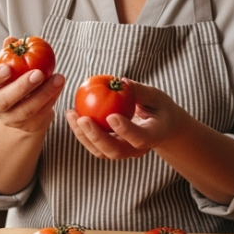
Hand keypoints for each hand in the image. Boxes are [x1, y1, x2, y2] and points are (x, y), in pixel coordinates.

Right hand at [0, 37, 65, 133]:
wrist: (23, 110)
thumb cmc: (15, 80)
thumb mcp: (11, 67)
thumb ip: (11, 53)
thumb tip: (12, 39)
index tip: (7, 68)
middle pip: (4, 100)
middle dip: (22, 86)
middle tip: (39, 73)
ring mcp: (11, 119)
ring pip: (27, 109)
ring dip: (44, 93)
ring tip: (59, 78)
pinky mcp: (29, 126)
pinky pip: (41, 114)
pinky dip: (52, 99)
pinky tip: (60, 86)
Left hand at [66, 79, 186, 159]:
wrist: (162, 128)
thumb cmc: (160, 108)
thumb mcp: (156, 97)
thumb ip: (139, 91)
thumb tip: (121, 82)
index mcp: (153, 136)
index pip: (140, 138)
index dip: (125, 130)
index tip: (111, 116)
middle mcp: (137, 149)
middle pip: (115, 151)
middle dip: (96, 137)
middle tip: (82, 118)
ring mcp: (124, 152)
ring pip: (101, 151)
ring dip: (83, 135)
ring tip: (71, 114)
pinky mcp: (112, 149)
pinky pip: (94, 145)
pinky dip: (81, 132)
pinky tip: (72, 115)